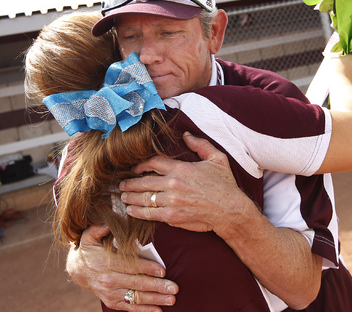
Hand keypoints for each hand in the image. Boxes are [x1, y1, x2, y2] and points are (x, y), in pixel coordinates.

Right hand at [67, 225, 177, 310]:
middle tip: (174, 287)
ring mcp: (111, 293)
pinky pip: (130, 307)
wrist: (78, 270)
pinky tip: (159, 310)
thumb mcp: (89, 236)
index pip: (129, 266)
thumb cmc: (89, 250)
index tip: (162, 270)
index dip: (146, 268)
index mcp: (105, 263)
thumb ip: (99, 228)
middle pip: (136, 283)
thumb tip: (109, 223)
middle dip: (157, 286)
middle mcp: (109, 280)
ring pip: (136, 297)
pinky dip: (144, 310)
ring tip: (171, 299)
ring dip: (155, 299)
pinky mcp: (112, 302)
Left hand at [120, 132, 250, 233]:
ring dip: (130, 198)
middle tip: (121, 184)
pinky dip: (138, 213)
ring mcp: (171, 201)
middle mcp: (173, 184)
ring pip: (144, 198)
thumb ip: (200, 145)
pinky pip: (150, 214)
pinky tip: (131, 211)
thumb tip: (186, 135)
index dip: (140, 165)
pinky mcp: (172, 216)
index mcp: (181, 168)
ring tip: (123, 197)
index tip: (134, 168)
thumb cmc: (225, 185)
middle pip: (144, 181)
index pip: (153, 163)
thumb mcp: (217, 159)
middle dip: (130, 183)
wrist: (230, 210)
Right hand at [326, 51, 351, 87]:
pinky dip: (350, 77)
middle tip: (342, 62)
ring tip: (341, 70)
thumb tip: (341, 53)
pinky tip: (343, 77)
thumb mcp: (337, 55)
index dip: (351, 52)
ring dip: (351, 69)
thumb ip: (341, 52)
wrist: (338, 83)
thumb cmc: (338, 66)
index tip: (345, 54)